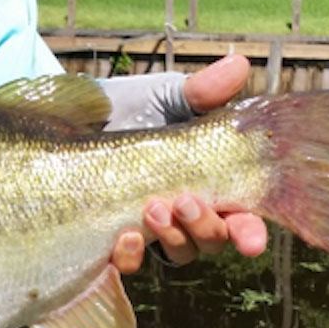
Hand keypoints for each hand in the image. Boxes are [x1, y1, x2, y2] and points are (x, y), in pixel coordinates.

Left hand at [111, 54, 267, 273]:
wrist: (78, 116)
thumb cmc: (131, 105)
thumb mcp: (165, 95)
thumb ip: (201, 91)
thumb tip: (238, 65)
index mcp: (210, 182)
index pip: (241, 216)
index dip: (250, 232)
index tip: (250, 239)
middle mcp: (186, 212)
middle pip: (213, 240)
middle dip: (208, 229)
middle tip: (186, 202)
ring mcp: (151, 227)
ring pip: (178, 252)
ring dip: (172, 237)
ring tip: (152, 208)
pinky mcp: (113, 236)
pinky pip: (130, 262)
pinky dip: (132, 255)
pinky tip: (124, 234)